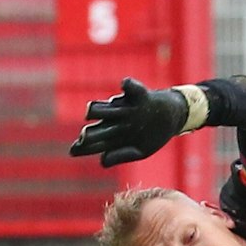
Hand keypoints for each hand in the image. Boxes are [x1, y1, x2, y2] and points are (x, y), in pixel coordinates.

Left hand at [68, 77, 191, 166]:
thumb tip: (102, 160)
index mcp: (113, 134)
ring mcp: (126, 107)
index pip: (93, 142)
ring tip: (90, 111)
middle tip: (85, 136)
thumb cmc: (151, 135)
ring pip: (107, 108)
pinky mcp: (140, 95)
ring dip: (97, 110)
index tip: (74, 151)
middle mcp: (115, 119)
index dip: (82, 147)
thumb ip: (121, 155)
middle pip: (97, 125)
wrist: (172, 115)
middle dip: (89, 133)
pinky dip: (128, 85)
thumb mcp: (140, 151)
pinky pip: (132, 88)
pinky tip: (124, 84)